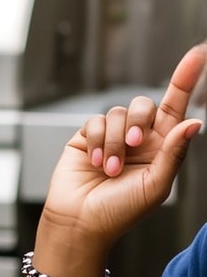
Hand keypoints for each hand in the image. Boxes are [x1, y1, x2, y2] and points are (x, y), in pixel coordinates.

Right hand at [39, 44, 203, 252]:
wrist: (81, 222)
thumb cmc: (121, 211)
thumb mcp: (157, 185)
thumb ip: (174, 153)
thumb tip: (192, 124)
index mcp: (162, 148)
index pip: (176, 107)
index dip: (185, 80)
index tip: (197, 54)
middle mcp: (138, 138)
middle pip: (145, 105)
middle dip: (141, 120)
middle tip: (137, 145)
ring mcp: (111, 137)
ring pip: (117, 113)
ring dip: (116, 141)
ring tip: (110, 168)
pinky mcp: (86, 137)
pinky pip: (94, 122)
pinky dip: (97, 141)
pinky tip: (96, 162)